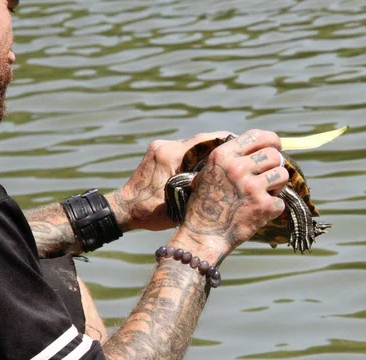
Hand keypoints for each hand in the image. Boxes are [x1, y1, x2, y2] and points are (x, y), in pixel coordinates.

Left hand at [108, 131, 231, 231]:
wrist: (122, 210)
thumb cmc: (147, 212)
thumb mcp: (178, 205)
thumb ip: (199, 192)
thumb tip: (226, 187)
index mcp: (170, 156)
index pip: (204, 140)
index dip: (226, 140)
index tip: (243, 144)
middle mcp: (165, 147)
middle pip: (200, 141)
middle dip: (220, 146)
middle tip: (240, 153)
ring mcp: (160, 148)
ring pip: (192, 145)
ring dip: (208, 152)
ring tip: (227, 161)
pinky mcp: (158, 153)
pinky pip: (183, 151)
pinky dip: (196, 157)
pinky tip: (208, 167)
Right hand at [173, 129, 288, 263]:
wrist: (203, 236)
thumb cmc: (205, 206)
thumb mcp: (209, 173)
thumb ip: (230, 159)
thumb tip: (259, 149)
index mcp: (223, 156)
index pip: (256, 135)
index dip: (271, 140)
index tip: (276, 146)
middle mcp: (237, 168)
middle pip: (274, 155)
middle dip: (276, 165)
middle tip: (271, 176)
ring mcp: (252, 186)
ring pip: (282, 174)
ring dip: (277, 185)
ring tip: (265, 194)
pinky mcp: (263, 205)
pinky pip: (280, 201)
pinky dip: (273, 208)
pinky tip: (259, 213)